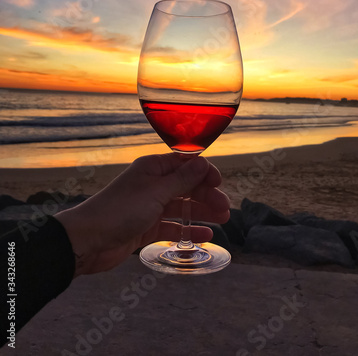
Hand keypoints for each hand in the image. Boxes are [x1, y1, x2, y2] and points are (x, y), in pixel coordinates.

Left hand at [55, 154, 228, 276]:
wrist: (88, 240)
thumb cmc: (121, 210)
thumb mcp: (155, 192)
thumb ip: (182, 180)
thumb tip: (203, 162)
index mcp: (153, 168)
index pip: (185, 164)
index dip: (204, 172)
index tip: (219, 183)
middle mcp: (153, 184)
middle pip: (187, 186)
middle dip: (207, 196)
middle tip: (225, 210)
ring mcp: (150, 206)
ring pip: (182, 206)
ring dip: (201, 212)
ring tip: (222, 222)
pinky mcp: (147, 227)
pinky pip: (172, 226)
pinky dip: (188, 230)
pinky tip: (204, 236)